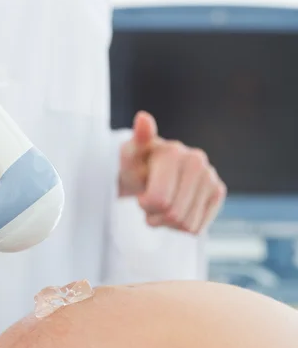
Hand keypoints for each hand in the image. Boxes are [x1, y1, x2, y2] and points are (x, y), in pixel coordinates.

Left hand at [119, 111, 225, 233]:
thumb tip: (143, 119)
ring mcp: (210, 176)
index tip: (142, 193)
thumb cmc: (136, 165)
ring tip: (162, 204)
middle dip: (156, 215)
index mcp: (174, 153)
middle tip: (150, 202)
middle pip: (174, 215)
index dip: (145, 204)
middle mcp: (197, 161)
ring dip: (168, 222)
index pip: (159, 201)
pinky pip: (198, 228)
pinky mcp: (218, 191)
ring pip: (186, 225)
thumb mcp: (129, 156)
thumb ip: (136, 141)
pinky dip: (182, 226)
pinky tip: (177, 209)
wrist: (148, 171)